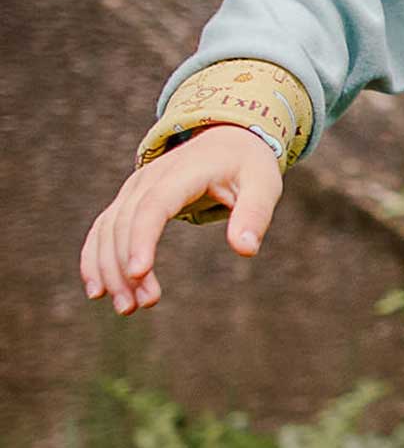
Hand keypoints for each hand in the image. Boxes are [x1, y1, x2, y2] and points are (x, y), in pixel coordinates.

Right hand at [80, 125, 283, 315]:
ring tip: (126, 307)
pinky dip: (95, 258)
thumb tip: (245, 250)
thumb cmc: (248, 166)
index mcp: (184, 173)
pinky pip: (103, 229)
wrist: (228, 140)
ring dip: (108, 269)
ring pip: (108, 229)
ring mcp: (135, 188)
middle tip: (139, 306)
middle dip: (125, 266)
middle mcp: (149, 179)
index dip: (142, 238)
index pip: (154, 206)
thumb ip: (255, 214)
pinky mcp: (129, 200)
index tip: (139, 273)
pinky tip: (98, 290)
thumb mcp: (264, 185)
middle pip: (125, 223)